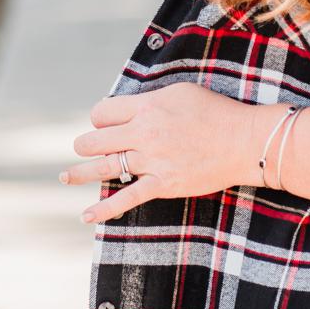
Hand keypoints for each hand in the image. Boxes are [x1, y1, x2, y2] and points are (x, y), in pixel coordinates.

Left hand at [60, 83, 264, 222]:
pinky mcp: (163, 184)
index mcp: (147, 107)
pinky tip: (85, 216)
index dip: (99, 118)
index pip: (102, 112)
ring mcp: (152, 161)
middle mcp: (144, 133)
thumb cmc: (216, 113)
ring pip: (103, 167)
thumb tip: (129, 108)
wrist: (245, 141)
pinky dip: (103, 209)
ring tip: (65, 177)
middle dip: (88, 144)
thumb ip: (150, 100)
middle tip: (89, 148)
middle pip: (95, 139)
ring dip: (78, 173)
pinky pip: (126, 198)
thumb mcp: (180, 92)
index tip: (106, 124)